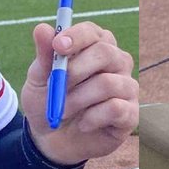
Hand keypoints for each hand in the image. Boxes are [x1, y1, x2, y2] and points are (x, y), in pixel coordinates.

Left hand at [20, 21, 136, 163]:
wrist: (51, 140)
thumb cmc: (47, 102)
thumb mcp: (38, 80)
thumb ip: (44, 56)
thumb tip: (42, 28)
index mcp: (95, 46)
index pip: (92, 32)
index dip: (76, 36)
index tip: (57, 46)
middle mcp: (116, 62)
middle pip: (106, 53)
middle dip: (76, 70)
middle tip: (57, 85)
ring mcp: (126, 87)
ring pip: (108, 83)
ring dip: (78, 99)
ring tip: (63, 110)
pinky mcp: (130, 114)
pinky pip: (115, 109)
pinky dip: (92, 118)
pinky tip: (83, 124)